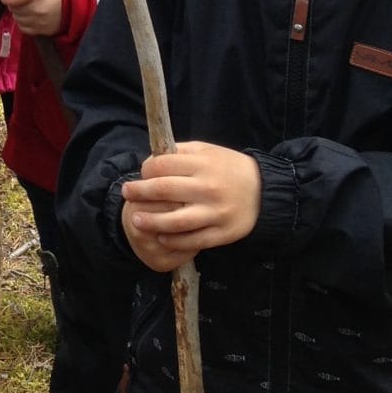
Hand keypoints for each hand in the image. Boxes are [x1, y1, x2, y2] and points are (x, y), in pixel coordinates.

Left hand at [1, 0, 62, 35]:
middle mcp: (37, 8)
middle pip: (13, 8)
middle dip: (14, 2)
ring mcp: (40, 22)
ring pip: (17, 18)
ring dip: (18, 12)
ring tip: (27, 5)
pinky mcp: (42, 31)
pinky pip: (23, 28)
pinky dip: (24, 22)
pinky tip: (31, 14)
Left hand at [120, 142, 261, 270]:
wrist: (265, 192)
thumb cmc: (229, 168)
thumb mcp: (208, 151)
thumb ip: (181, 153)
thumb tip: (151, 159)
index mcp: (203, 164)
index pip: (163, 166)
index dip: (146, 169)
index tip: (141, 173)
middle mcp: (208, 188)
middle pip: (163, 191)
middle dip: (139, 193)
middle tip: (127, 193)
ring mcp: (215, 213)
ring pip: (175, 222)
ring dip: (151, 221)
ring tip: (136, 220)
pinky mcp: (221, 234)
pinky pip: (191, 241)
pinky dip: (172, 240)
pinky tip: (160, 236)